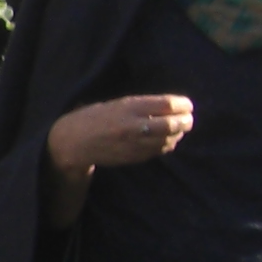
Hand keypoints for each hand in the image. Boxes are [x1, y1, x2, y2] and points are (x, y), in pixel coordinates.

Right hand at [46, 94, 195, 175]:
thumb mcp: (116, 104)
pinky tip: (165, 140)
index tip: (187, 105)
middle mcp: (134, 125)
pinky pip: (159, 151)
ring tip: (178, 130)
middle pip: (173, 124)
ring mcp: (135, 143)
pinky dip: (167, 144)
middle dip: (186, 122)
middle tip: (188, 120)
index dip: (183, 105)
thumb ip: (142, 106)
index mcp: (129, 107)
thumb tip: (170, 107)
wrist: (73, 142)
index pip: (168, 104)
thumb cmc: (94, 117)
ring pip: (169, 139)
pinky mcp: (135, 156)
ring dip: (178, 134)